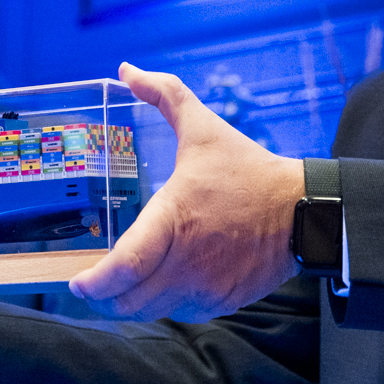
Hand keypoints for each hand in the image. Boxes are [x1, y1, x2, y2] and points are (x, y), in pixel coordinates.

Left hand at [69, 62, 304, 321]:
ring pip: (152, 311)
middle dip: (105, 297)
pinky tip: (161, 287)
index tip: (78, 282)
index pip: (126, 266)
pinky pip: (180, 313)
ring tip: (121, 288)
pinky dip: (165, 305)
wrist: (305, 210)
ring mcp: (205, 286)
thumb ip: (164, 95)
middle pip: (129, 300)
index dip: (96, 283)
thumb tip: (127, 70)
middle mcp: (187, 260)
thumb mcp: (204, 128)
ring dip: (132, 304)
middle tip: (94, 286)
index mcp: (174, 219)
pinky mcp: (222, 301)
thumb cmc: (247, 170)